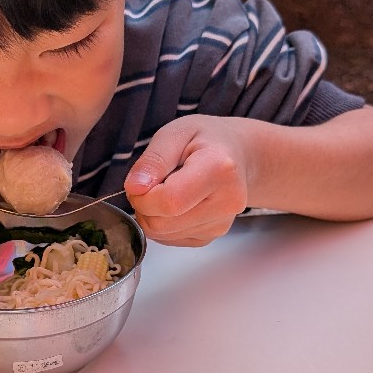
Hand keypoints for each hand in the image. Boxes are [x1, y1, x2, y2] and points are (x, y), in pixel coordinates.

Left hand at [124, 115, 250, 245]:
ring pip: (163, 235)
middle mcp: (226, 202)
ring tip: (167, 189)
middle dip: (143, 206)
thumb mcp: (175, 133)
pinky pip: (171, 239)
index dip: (142, 196)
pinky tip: (176, 203)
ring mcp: (221, 224)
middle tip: (151, 184)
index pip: (168, 202)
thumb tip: (134, 188)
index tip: (140, 181)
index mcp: (219, 170)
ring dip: (152, 215)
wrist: (238, 154)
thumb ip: (154, 160)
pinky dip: (163, 223)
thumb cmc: (206, 139)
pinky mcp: (213, 236)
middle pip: (162, 224)